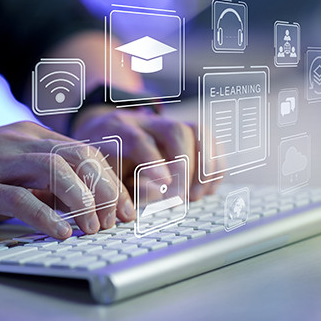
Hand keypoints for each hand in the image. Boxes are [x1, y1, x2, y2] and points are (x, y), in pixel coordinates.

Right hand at [0, 121, 134, 237]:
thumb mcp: (17, 169)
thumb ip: (49, 180)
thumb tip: (87, 201)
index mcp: (33, 136)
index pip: (86, 153)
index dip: (112, 181)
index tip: (125, 208)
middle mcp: (20, 142)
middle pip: (78, 158)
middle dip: (105, 190)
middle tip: (115, 220)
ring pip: (55, 171)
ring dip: (82, 201)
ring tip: (94, 228)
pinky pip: (19, 198)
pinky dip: (46, 216)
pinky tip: (62, 233)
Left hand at [71, 108, 219, 200]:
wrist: (106, 137)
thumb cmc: (106, 163)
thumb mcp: (106, 177)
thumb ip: (127, 189)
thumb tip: (159, 195)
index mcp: (118, 130)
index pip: (139, 140)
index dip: (153, 162)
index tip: (164, 184)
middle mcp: (145, 122)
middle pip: (175, 131)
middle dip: (185, 167)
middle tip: (181, 198)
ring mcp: (167, 124)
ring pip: (197, 131)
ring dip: (204, 165)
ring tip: (196, 196)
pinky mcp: (184, 131)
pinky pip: (209, 140)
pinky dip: (215, 164)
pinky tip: (208, 188)